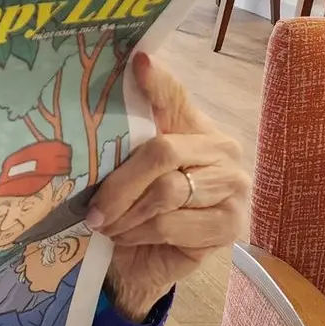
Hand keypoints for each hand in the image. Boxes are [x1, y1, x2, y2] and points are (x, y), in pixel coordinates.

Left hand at [89, 54, 249, 320]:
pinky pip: (172, 224)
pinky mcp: (229, 225)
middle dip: (119, 184)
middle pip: (162, 152)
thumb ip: (121, 132)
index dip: (157, 82)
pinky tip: (128, 237)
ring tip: (107, 225)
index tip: (137, 62)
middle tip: (91, 208)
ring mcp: (233, 188)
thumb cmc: (130, 208)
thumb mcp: (119, 168)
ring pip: (166, 192)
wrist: (138, 262)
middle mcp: (223, 151)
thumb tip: (126, 72)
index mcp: (195, 127)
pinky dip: (140, 232)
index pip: (175, 97)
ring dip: (126, 213)